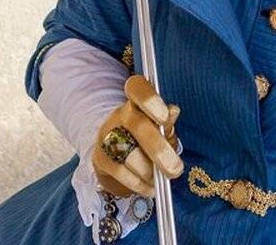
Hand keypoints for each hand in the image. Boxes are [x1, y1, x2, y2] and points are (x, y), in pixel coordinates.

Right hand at [93, 74, 183, 196]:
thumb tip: (173, 111)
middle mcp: (120, 115)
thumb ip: (166, 122)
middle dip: (158, 150)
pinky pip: (121, 173)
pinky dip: (139, 184)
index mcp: (136, 101)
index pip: (137, 88)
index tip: (164, 117)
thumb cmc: (146, 137)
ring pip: (128, 153)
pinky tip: (150, 187)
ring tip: (161, 180)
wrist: (117, 154)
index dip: (150, 100)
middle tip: (175, 170)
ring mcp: (107, 136)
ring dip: (148, 171)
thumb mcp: (159, 127)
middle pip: (137, 126)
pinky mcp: (100, 159)